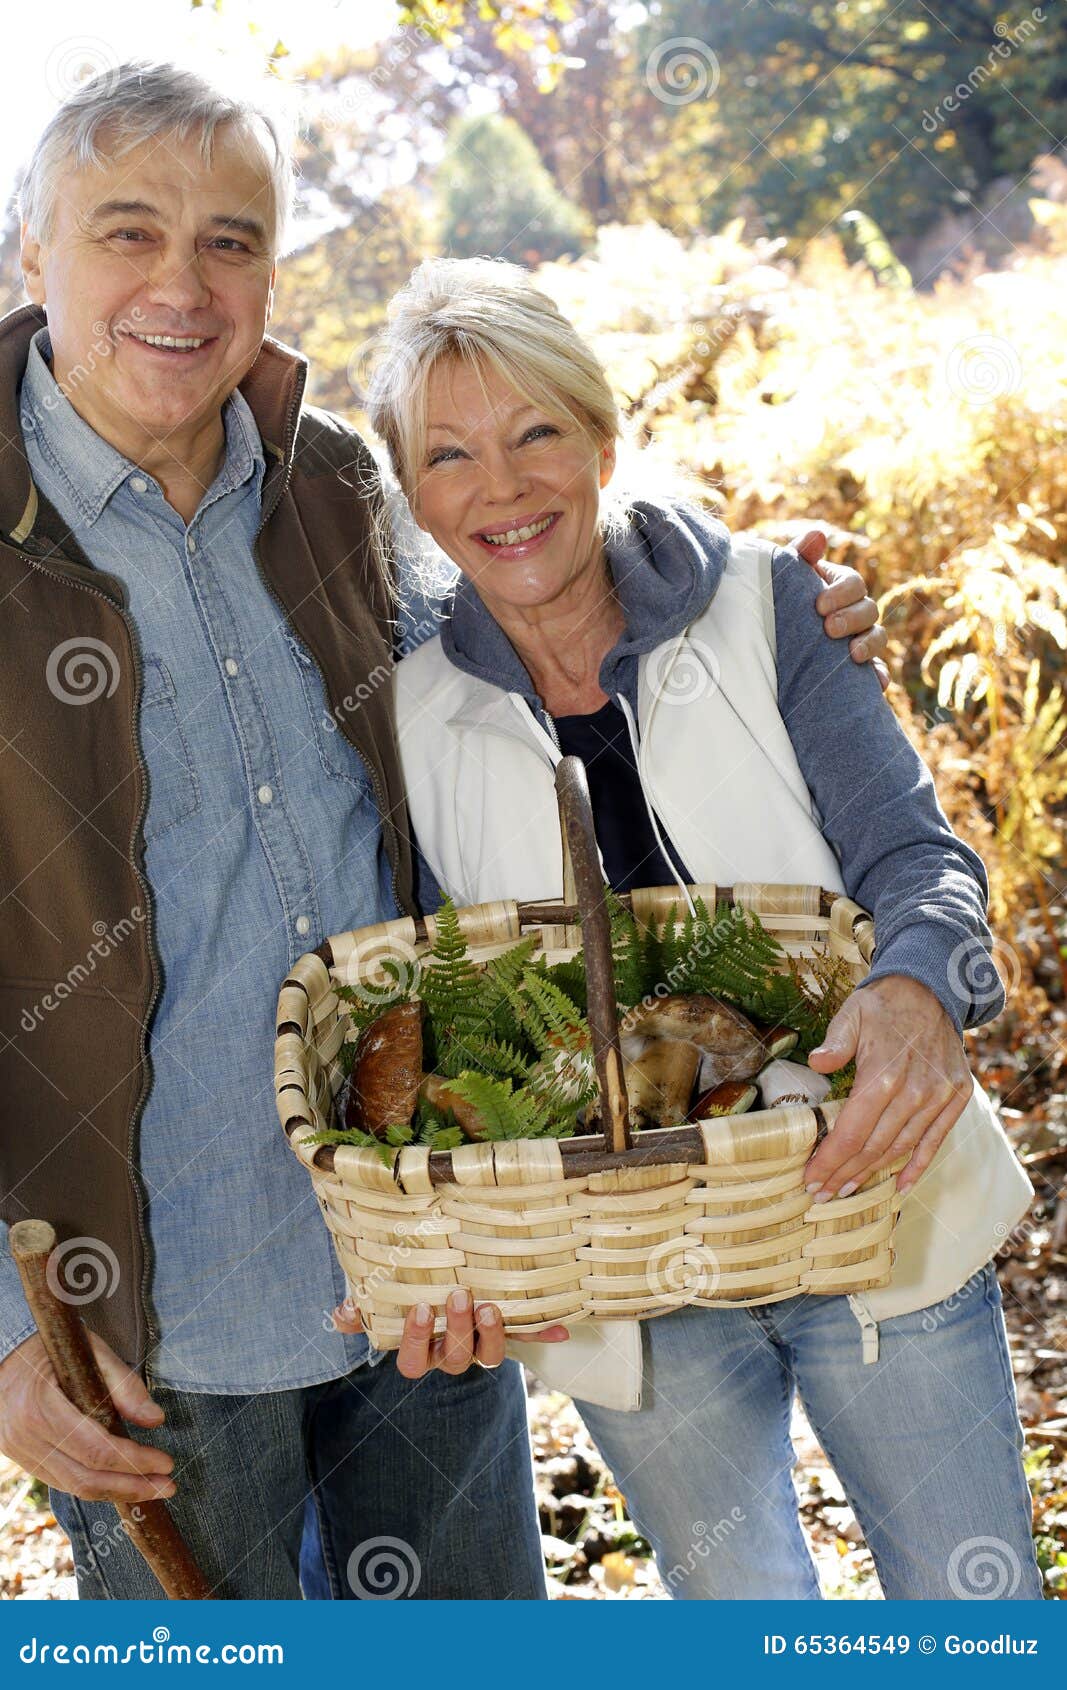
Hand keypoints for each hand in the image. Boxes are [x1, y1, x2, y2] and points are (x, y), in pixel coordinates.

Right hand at [0, 1332, 175, 1503]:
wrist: (3, 1355)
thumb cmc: (50, 1346)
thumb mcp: (91, 1351)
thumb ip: (124, 1385)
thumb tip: (156, 1420)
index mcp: (41, 1407)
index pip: (96, 1449)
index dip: (134, 1461)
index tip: (165, 1463)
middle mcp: (27, 1437)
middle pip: (85, 1478)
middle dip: (131, 1486)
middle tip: (167, 1487)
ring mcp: (21, 1452)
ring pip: (73, 1486)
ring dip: (116, 1491)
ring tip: (151, 1488)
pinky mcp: (23, 1459)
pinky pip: (62, 1480)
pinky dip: (94, 1483)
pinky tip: (120, 1479)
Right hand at [332, 1291, 569, 1378]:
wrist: (443, 1287)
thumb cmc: (404, 1295)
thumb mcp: (379, 1302)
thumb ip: (360, 1309)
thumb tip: (341, 1316)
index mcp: (420, 1350)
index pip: (412, 1361)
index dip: (416, 1340)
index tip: (418, 1308)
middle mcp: (450, 1354)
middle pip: (454, 1359)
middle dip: (457, 1330)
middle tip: (460, 1295)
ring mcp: (480, 1345)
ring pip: (489, 1355)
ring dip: (494, 1334)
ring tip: (491, 1305)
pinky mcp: (508, 1331)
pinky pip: (527, 1336)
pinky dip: (543, 1331)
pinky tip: (562, 1327)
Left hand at [792, 528, 890, 693]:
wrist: (764, 641)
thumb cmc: (778, 602)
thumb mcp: (784, 578)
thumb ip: (799, 555)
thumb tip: (818, 535)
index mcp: (839, 586)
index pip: (853, 583)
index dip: (842, 592)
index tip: (819, 606)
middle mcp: (854, 611)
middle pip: (869, 610)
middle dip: (852, 618)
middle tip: (829, 629)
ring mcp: (859, 638)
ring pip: (877, 637)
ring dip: (868, 644)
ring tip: (852, 654)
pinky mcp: (858, 667)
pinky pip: (877, 671)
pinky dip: (878, 676)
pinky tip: (875, 684)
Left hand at [803, 975, 972, 1200]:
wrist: (932, 989)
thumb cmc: (883, 1005)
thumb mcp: (851, 1014)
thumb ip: (835, 1042)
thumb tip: (816, 1063)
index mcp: (883, 1074)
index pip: (851, 1132)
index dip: (830, 1160)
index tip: (810, 1179)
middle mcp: (914, 1092)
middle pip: (873, 1147)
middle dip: (844, 1173)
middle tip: (822, 1193)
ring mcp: (938, 1096)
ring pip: (901, 1147)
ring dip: (873, 1173)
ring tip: (848, 1189)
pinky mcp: (956, 1097)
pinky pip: (935, 1140)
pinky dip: (918, 1166)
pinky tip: (900, 1186)